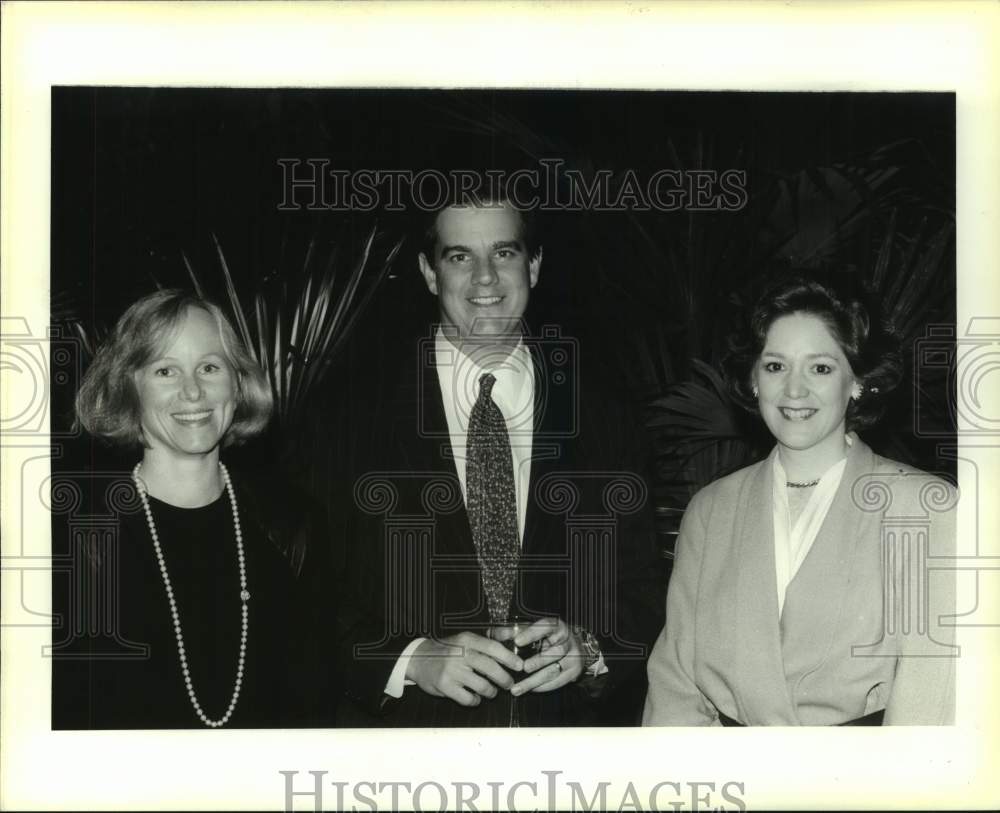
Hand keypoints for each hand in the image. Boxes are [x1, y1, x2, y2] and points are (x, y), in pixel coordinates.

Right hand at [405, 632, 522, 706]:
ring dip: (491, 691)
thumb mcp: (466, 639)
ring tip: (491, 691)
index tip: (520, 666)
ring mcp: (451, 671)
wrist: (418, 659)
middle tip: (508, 683)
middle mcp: (459, 653)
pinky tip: (475, 697)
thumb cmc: (449, 650)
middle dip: (504, 678)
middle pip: (490, 668)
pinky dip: (475, 701)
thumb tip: (514, 632)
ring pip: (482, 686)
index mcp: (467, 640)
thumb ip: (491, 637)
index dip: (509, 657)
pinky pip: (468, 699)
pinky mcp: (444, 686)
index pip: (493, 647)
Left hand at [509, 617, 584, 694]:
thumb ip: (516, 631)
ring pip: (554, 670)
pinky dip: (542, 687)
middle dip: (538, 661)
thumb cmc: (550, 636)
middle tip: (522, 668)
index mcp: (557, 626)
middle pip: (555, 651)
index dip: (532, 634)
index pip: (546, 627)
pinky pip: (557, 682)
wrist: (576, 645)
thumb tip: (495, 634)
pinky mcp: (574, 672)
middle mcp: (568, 641)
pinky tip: (529, 690)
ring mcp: (573, 657)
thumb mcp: (536, 629)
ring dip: (534, 681)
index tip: (517, 641)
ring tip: (517, 688)